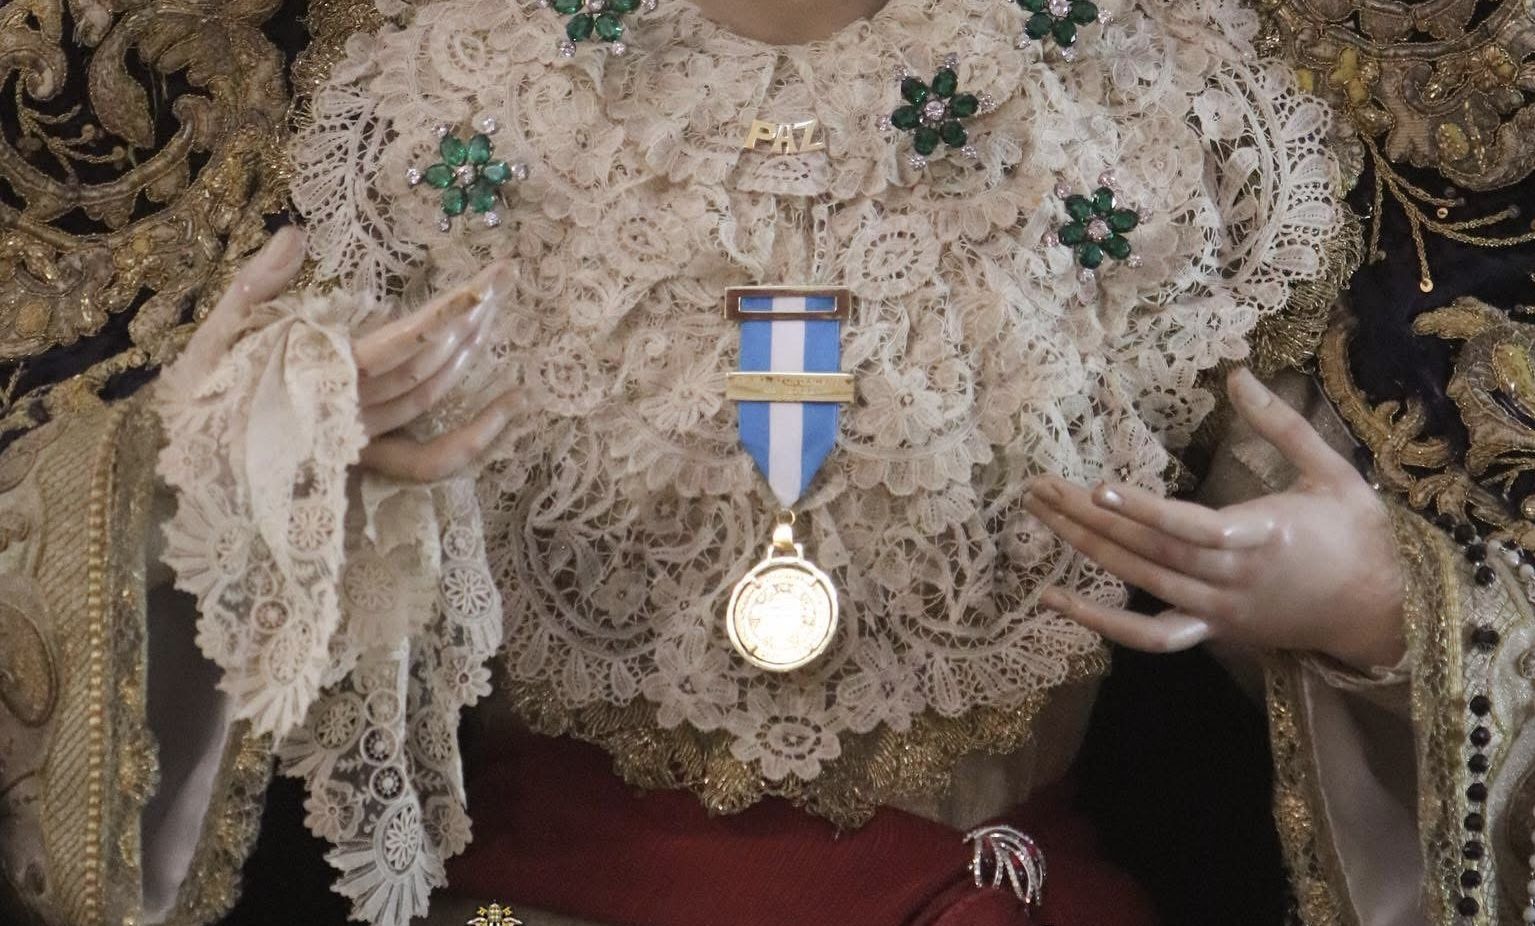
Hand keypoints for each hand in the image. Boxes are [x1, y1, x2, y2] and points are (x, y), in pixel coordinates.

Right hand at [180, 227, 520, 483]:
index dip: (448, 313)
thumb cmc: (199, 397)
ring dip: (470, 355)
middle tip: (504, 279)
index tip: (486, 283)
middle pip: (429, 366)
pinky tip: (512, 403)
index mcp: (318, 377)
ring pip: (432, 397)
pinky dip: (477, 439)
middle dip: (472, 321)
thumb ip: (254, 285)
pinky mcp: (369, 464)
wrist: (186, 473)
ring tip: (497, 313)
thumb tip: (296, 235)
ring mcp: (363, 442)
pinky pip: (433, 459)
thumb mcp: (214, 335)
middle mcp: (350, 413)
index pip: (401, 344)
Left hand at [1024, 368, 1405, 670]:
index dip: (1143, 509)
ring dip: (1084, 550)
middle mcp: (1231, 579)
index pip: (1191, 526)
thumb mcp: (1335, 473)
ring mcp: (1216, 610)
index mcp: (1263, 536)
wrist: (1381, 614)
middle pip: (1148, 550)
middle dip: (1088, 518)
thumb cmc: (1359, 536)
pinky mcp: (1209, 631)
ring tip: (1040, 517)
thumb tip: (1240, 374)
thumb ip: (1284, 425)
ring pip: (1139, 583)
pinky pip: (1148, 636)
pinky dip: (1100, 623)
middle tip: (1037, 487)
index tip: (1098, 486)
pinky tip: (1054, 600)